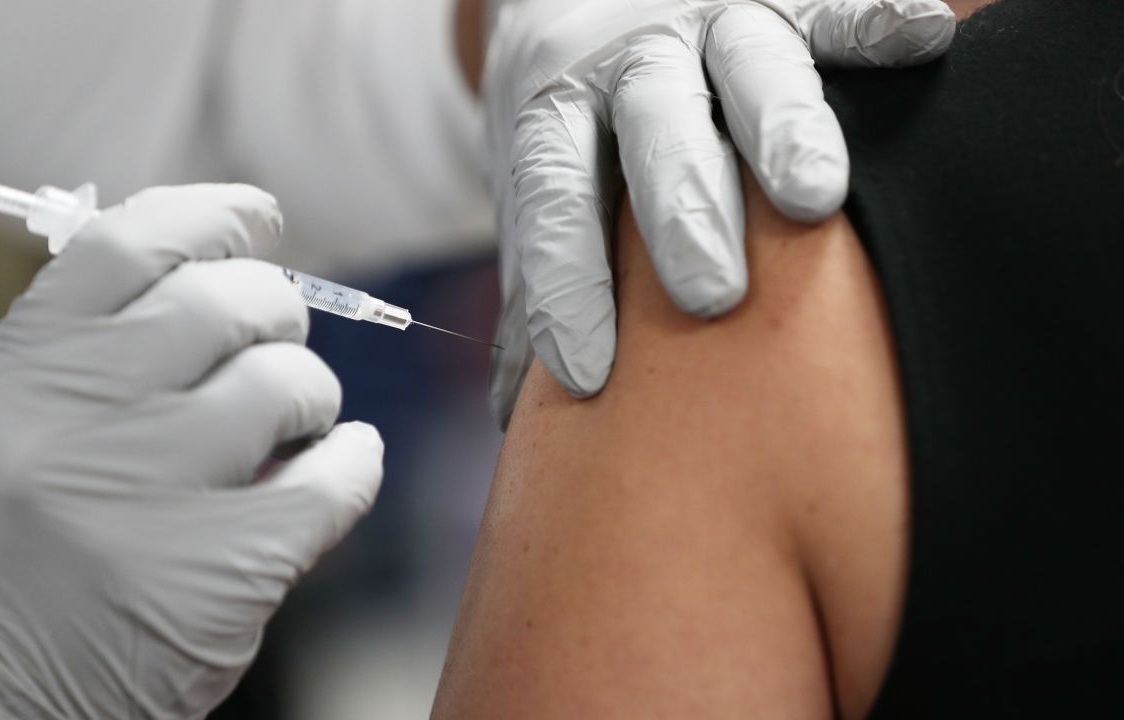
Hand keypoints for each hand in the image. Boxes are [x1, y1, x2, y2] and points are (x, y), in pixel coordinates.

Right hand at [0, 186, 382, 718]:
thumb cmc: (12, 554)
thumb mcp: (12, 429)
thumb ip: (97, 346)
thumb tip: (226, 262)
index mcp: (20, 373)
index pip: (132, 241)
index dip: (214, 214)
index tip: (259, 220)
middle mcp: (80, 422)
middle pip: (229, 300)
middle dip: (276, 309)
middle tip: (276, 340)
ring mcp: (154, 496)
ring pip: (290, 382)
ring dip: (311, 393)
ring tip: (290, 424)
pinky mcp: (225, 571)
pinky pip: (340, 475)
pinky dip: (355, 462)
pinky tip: (341, 467)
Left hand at [485, 0, 954, 424]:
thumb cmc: (578, 121)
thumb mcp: (539, 181)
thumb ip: (538, 279)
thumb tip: (516, 414)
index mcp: (558, 110)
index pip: (554, 197)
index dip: (566, 282)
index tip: (585, 374)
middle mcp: (631, 62)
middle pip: (654, 132)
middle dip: (683, 212)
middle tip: (710, 297)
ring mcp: (710, 20)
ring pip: (748, 65)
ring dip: (781, 127)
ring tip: (812, 198)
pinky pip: (832, 5)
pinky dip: (872, 22)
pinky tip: (925, 45)